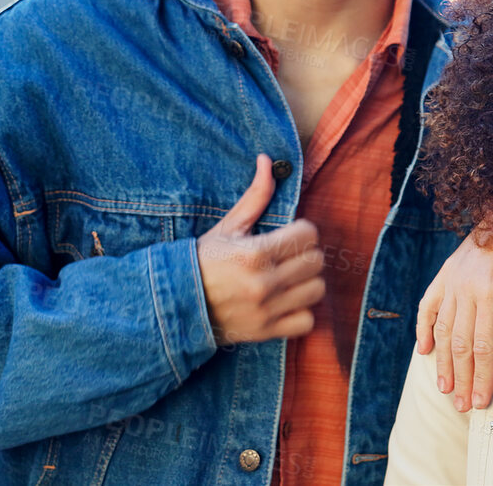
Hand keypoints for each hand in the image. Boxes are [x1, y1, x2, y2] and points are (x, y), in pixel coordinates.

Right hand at [197, 155, 325, 345]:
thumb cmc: (203, 262)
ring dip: (307, 282)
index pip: (309, 234)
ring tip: (289, 278)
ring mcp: (267, 309)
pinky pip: (307, 321)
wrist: (175, 305)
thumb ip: (254, 196)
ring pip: (317, 290)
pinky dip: (302, 312)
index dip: (302, 231)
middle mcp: (264, 283)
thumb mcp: (227, 227)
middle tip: (288, 256)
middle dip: (305, 254)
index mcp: (255, 253)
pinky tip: (287, 301)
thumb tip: (268, 160)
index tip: (289, 234)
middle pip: (316, 261)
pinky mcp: (266, 332)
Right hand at [415, 214, 492, 411]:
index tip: (480, 401)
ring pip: (442, 330)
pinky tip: (423, 351)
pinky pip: (429, 306)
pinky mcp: (445, 274)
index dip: (482, 377)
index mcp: (492, 295)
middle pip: (460, 346)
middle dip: (462, 379)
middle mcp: (466, 290)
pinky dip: (424, 329)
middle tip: (462, 405)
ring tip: (445, 387)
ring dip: (443, 362)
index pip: (484, 347)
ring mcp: (452, 282)